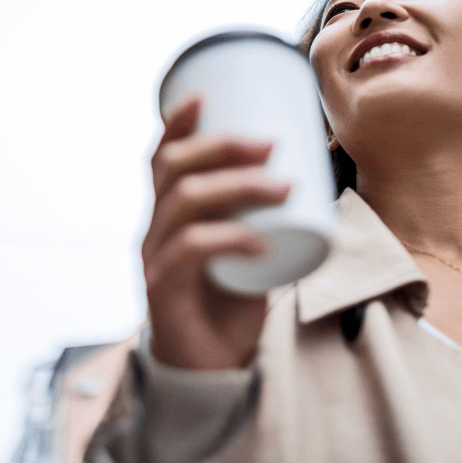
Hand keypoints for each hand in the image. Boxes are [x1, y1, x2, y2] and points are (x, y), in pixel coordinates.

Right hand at [142, 95, 290, 368]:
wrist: (210, 368)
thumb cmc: (230, 302)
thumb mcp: (251, 248)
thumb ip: (266, 218)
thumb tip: (308, 180)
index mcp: (168, 214)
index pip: (162, 159)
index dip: (177, 124)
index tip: (206, 95)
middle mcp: (153, 230)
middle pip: (173, 169)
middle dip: (222, 146)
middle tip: (272, 143)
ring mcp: (154, 259)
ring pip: (184, 202)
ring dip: (238, 186)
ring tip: (284, 186)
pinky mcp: (164, 290)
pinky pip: (191, 250)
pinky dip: (230, 237)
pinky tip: (261, 239)